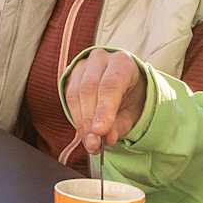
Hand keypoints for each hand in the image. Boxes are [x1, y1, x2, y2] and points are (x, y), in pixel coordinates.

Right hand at [57, 49, 146, 164]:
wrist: (125, 84)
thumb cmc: (131, 97)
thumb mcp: (133, 112)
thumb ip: (120, 125)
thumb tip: (106, 138)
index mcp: (122, 62)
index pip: (110, 85)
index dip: (104, 110)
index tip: (99, 132)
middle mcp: (101, 59)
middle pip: (89, 88)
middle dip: (89, 119)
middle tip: (93, 143)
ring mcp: (83, 65)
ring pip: (76, 93)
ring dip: (81, 121)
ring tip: (89, 142)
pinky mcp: (71, 75)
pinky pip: (68, 97)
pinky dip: (75, 117)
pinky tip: (83, 131)